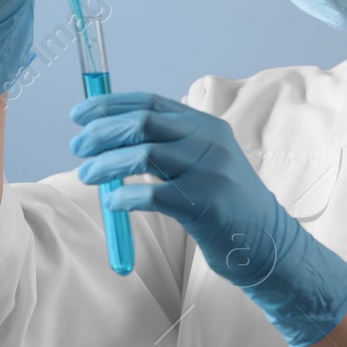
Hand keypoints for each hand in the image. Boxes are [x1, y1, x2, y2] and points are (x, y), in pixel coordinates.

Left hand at [70, 91, 346, 346]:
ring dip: (107, 164)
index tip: (79, 114)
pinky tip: (112, 203)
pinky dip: (126, 197)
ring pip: (145, 155)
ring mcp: (211, 172)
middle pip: (144, 123)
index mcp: (207, 126)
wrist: (268, 243)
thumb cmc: (225, 205)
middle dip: (102, 132)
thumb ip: (167, 146)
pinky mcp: (207, 205)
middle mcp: (210, 142)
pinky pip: (154, 195)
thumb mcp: (203, 162)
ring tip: (87, 174)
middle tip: (78, 147)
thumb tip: (109, 138)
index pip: (151, 102)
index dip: (110, 105)